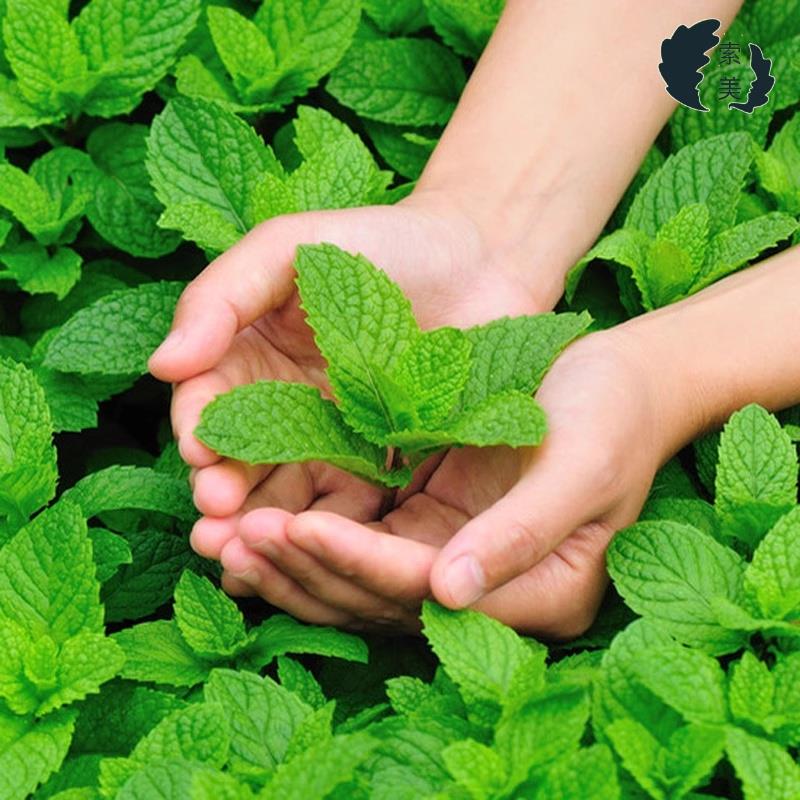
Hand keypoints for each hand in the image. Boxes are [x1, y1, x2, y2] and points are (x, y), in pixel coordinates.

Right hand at [149, 194, 561, 569]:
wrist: (482, 261)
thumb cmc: (384, 241)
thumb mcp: (290, 246)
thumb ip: (222, 297)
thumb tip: (162, 366)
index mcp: (253, 356)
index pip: (210, 402)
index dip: (200, 432)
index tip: (201, 457)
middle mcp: (286, 404)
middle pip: (244, 460)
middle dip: (225, 496)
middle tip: (215, 527)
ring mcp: (335, 439)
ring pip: (289, 492)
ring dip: (265, 526)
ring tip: (250, 553)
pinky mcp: (384, 464)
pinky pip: (352, 503)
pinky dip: (329, 531)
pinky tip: (316, 553)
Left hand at [208, 328, 672, 637]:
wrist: (619, 384)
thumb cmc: (612, 419)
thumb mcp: (581, 468)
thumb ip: (522, 533)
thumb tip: (448, 591)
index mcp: (537, 593)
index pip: (427, 590)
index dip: (357, 563)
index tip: (294, 525)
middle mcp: (487, 590)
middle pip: (381, 598)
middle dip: (304, 569)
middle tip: (230, 537)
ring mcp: (456, 561)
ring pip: (359, 581)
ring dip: (292, 561)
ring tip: (223, 534)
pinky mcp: (432, 526)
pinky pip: (360, 544)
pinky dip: (309, 535)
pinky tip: (258, 514)